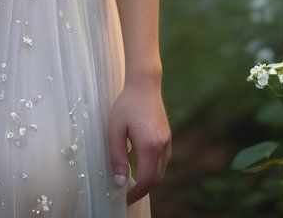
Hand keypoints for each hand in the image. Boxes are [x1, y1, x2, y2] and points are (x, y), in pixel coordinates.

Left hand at [107, 78, 171, 206]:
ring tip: (132, 184)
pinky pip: (163, 161)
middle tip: (127, 195)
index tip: (124, 199)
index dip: (136, 193)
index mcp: (150, 146)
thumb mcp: (115, 130)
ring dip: (149, 181)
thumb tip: (121, 181)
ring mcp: (167, 141)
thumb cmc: (126, 104)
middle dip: (142, 190)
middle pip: (156, 179)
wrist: (144, 85)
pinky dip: (154, 170)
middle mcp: (163, 146)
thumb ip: (117, 157)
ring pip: (161, 171)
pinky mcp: (167, 137)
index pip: (146, 180)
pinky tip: (141, 168)